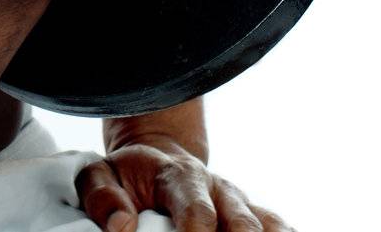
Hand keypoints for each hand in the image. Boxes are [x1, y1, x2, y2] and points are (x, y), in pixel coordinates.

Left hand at [77, 135, 291, 230]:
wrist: (158, 156)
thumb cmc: (127, 174)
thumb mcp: (101, 175)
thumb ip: (103, 197)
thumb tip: (122, 226)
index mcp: (180, 177)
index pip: (196, 208)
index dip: (197, 231)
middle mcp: (218, 188)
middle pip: (242, 222)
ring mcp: (239, 202)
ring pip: (268, 225)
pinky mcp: (253, 214)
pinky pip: (279, 225)